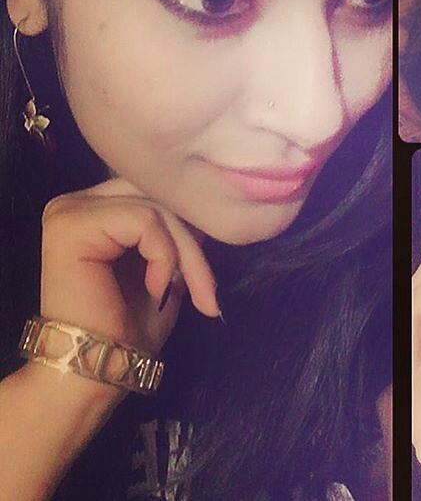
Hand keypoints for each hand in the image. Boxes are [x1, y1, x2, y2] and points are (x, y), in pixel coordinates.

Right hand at [38, 176, 220, 398]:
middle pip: (159, 194)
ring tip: (192, 293)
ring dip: (187, 255)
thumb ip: (180, 232)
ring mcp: (70, 211)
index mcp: (95, 208)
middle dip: (194, 241)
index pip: (159, 190)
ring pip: (157, 208)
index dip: (193, 224)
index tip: (210, 269)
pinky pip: (144, 221)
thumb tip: (209, 207)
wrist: (98, 370)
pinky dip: (164, 256)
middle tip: (208, 290)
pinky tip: (156, 289)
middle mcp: (77, 202)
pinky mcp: (72, 225)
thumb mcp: (167, 268)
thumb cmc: (129, 328)